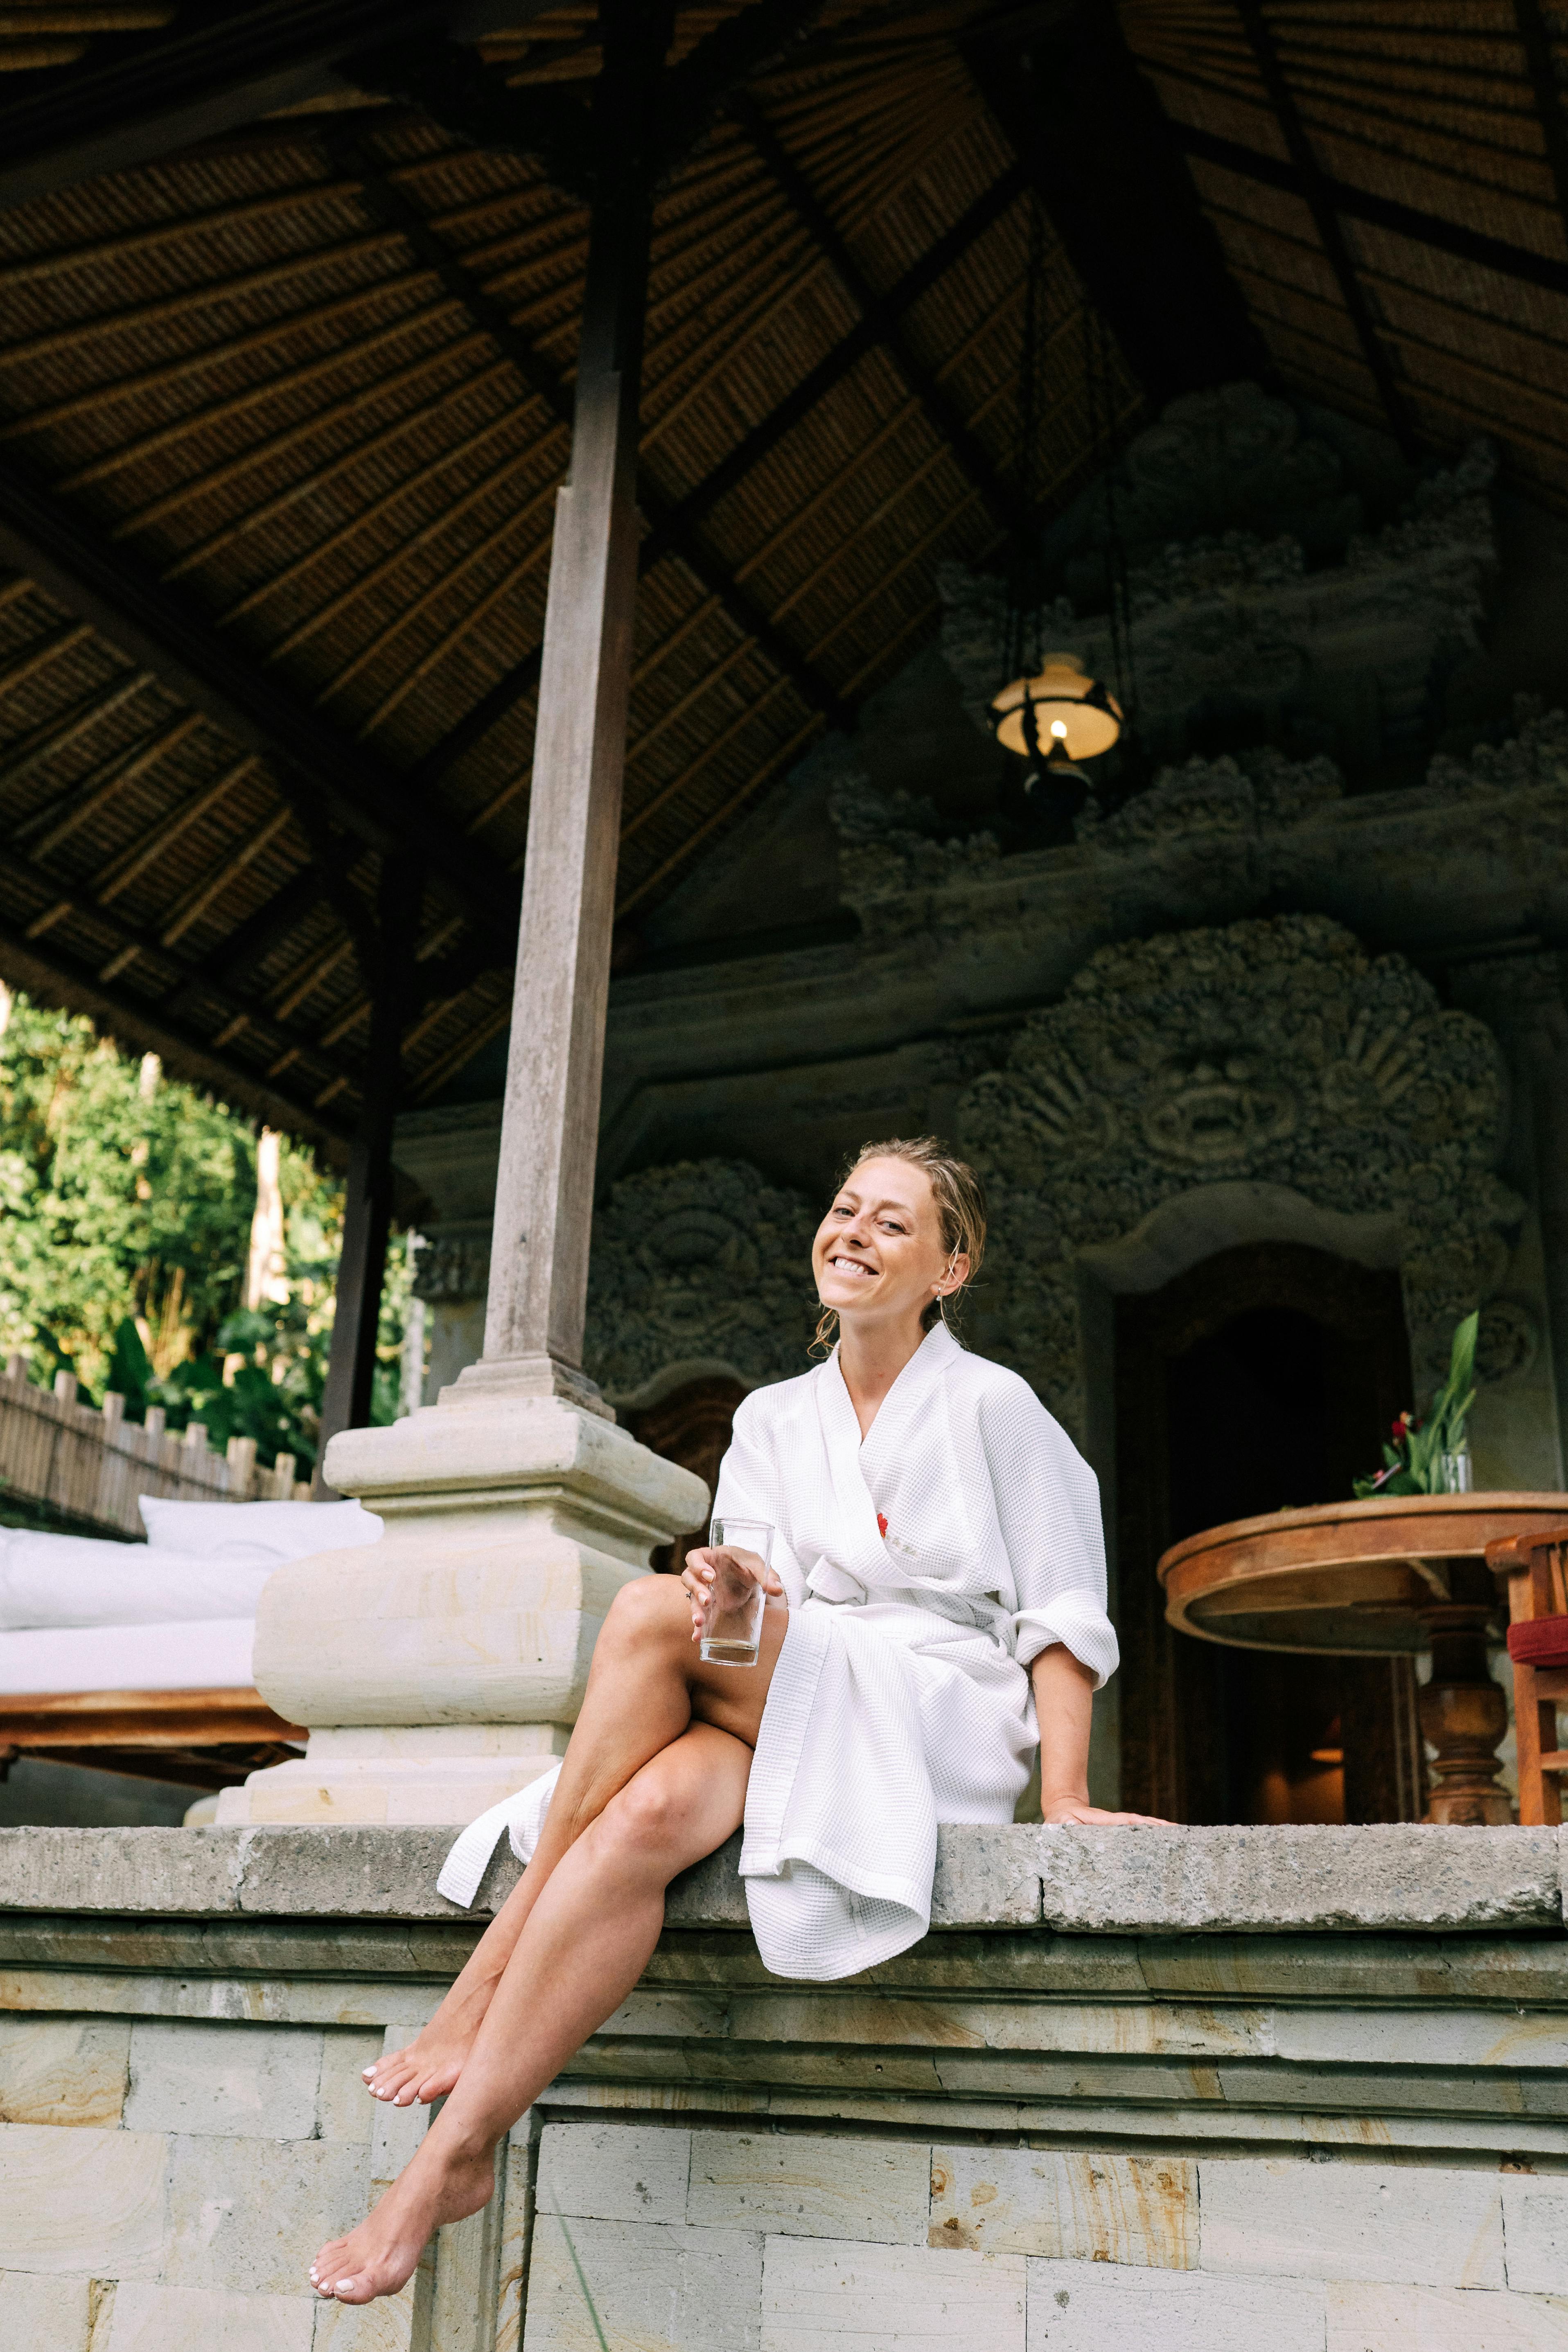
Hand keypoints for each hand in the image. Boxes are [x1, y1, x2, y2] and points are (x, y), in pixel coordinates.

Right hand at [680, 1545, 783, 1642]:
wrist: (750, 1580)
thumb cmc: (750, 1566)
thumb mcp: (759, 1567)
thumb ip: (767, 1576)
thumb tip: (777, 1589)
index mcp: (712, 1557)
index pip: (695, 1556)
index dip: (698, 1565)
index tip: (711, 1577)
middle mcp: (703, 1574)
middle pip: (689, 1578)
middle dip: (696, 1589)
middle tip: (708, 1600)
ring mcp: (703, 1591)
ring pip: (691, 1598)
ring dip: (695, 1609)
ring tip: (699, 1622)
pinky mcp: (707, 1607)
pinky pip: (698, 1616)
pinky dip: (697, 1627)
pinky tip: (697, 1637)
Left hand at [1041, 1796, 1172, 1826]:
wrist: (1061, 1812)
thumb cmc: (1058, 1822)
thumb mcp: (1058, 1822)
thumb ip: (1063, 1822)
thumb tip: (1070, 1823)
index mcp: (1102, 1821)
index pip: (1125, 1821)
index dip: (1140, 1823)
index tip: (1156, 1826)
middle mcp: (1113, 1822)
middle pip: (1140, 1823)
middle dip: (1158, 1826)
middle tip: (1179, 1832)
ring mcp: (1116, 1827)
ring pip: (1141, 1828)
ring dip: (1158, 1831)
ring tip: (1179, 1836)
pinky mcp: (1116, 1832)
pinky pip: (1135, 1834)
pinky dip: (1150, 1836)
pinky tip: (1161, 1844)